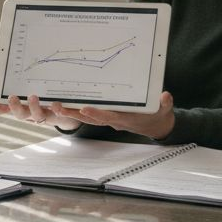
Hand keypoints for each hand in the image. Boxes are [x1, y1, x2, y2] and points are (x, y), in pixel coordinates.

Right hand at [0, 76, 80, 130]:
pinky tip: (57, 103)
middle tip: (11, 98)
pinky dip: (58, 109)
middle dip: (15, 107)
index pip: (5, 111)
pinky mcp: (60, 114)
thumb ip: (5, 87)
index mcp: (21, 108)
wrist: (65, 115)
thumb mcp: (22, 94)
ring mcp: (46, 114)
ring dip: (34, 107)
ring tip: (33, 96)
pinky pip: (60, 114)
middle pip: (21, 115)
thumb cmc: (39, 103)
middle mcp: (31, 114)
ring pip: (38, 116)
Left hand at [50, 91, 175, 139]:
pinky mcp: (106, 115)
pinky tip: (65, 104)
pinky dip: (77, 110)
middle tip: (59, 108)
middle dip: (75, 114)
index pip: (109, 116)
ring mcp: (109, 118)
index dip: (97, 114)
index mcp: (125, 119)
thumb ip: (165, 103)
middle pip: (91, 118)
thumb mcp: (164, 110)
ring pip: (87, 117)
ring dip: (71, 113)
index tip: (85, 109)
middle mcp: (114, 120)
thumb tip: (165, 95)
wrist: (156, 126)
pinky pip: (90, 114)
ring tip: (56, 106)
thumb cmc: (158, 116)